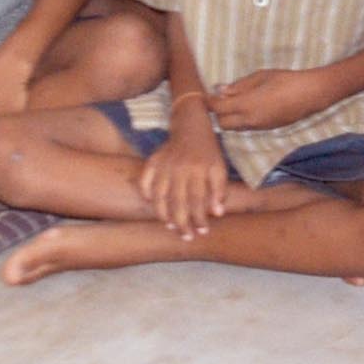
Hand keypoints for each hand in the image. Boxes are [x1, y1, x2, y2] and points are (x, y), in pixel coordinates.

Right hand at [136, 113, 230, 237]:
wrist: (191, 126)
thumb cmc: (208, 151)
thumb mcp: (219, 167)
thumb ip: (219, 190)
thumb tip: (217, 214)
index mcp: (199, 170)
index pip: (198, 201)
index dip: (199, 219)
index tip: (202, 232)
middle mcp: (180, 168)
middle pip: (178, 202)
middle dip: (182, 223)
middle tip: (186, 237)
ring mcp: (164, 164)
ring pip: (159, 195)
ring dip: (163, 213)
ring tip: (170, 226)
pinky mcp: (153, 160)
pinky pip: (144, 180)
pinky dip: (145, 193)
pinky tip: (151, 204)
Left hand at [206, 67, 331, 133]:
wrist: (311, 94)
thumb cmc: (286, 80)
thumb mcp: (261, 76)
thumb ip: (239, 85)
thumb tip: (220, 90)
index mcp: (246, 104)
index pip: (218, 108)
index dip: (209, 102)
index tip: (205, 94)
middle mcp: (249, 120)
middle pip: (222, 124)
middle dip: (218, 113)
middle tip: (220, 100)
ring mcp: (258, 127)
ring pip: (234, 128)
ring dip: (229, 118)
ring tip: (233, 103)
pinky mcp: (267, 129)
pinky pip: (246, 128)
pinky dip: (241, 120)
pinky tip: (248, 108)